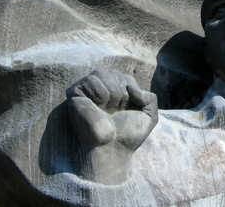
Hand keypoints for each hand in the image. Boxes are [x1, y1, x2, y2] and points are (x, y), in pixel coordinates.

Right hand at [67, 68, 157, 183]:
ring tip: (106, 110)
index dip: (131, 97)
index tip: (125, 113)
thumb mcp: (150, 116)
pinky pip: (89, 80)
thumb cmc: (128, 134)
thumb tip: (130, 88)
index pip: (127, 79)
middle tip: (114, 113)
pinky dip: (98, 95)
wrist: (113, 151)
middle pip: (115, 74)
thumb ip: (150, 97)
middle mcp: (101, 85)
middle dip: (120, 95)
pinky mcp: (74, 93)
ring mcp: (87, 88)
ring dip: (110, 95)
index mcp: (116, 87)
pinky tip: (97, 107)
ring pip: (101, 73)